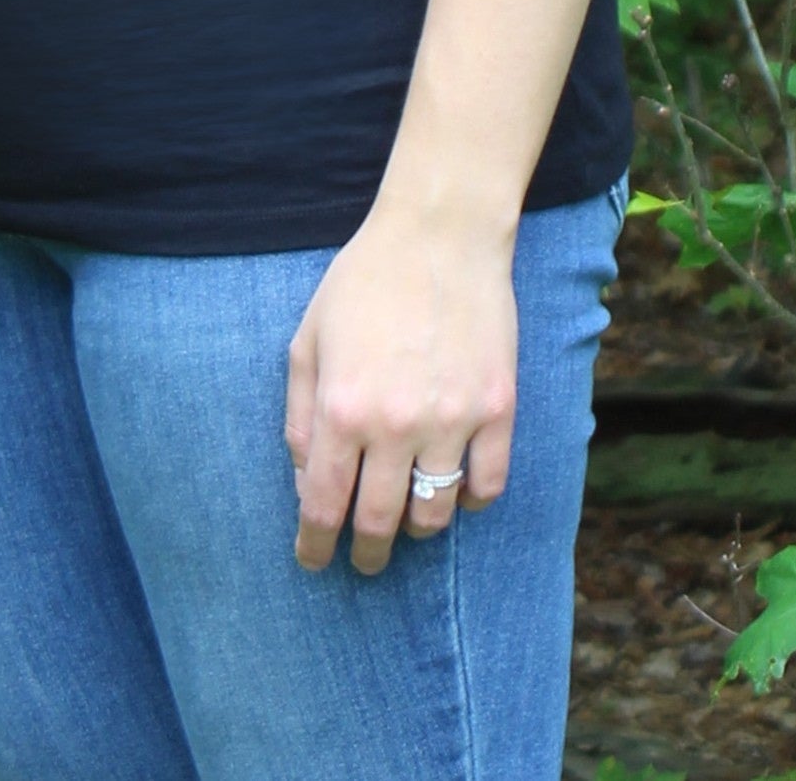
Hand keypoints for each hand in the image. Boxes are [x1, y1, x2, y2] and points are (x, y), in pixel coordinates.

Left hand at [284, 200, 517, 576]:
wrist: (440, 234)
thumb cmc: (365, 281)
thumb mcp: (309, 337)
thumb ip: (298, 412)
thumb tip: (304, 477)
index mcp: (342, 407)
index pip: (323, 504)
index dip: (314, 544)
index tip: (313, 560)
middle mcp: (395, 424)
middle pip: (378, 523)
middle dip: (365, 554)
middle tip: (362, 561)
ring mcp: (451, 420)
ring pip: (434, 514)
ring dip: (416, 527)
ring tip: (407, 518)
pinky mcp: (497, 410)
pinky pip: (487, 486)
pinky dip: (470, 500)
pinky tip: (455, 488)